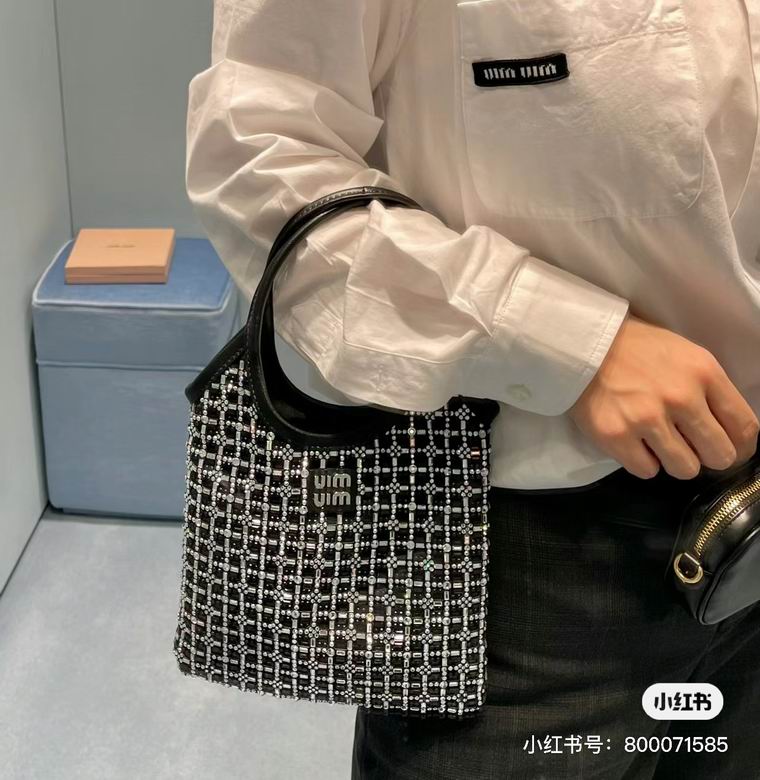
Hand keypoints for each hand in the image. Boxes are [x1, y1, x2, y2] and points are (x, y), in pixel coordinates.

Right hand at [567, 313, 759, 479]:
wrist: (583, 345)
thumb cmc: (636, 349)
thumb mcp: (686, 355)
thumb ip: (710, 389)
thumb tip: (728, 430)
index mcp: (704, 373)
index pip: (745, 427)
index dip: (742, 447)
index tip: (731, 450)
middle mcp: (680, 397)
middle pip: (720, 455)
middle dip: (708, 455)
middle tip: (691, 446)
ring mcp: (647, 419)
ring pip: (685, 469)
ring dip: (674, 460)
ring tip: (658, 442)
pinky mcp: (616, 436)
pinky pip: (647, 471)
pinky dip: (642, 461)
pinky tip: (634, 441)